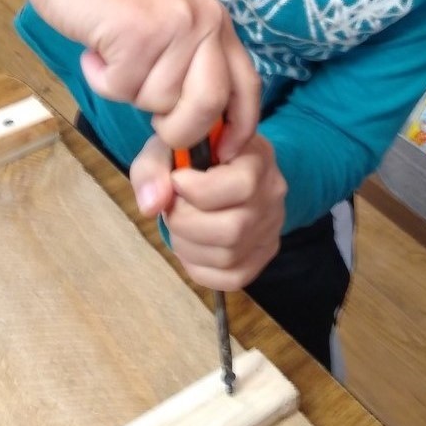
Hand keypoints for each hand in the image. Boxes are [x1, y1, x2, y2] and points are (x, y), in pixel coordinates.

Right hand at [0, 0, 259, 155]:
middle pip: (210, 104)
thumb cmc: (113, 1)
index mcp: (217, 25)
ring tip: (113, 55)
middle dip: (179, 128)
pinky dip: (102, 79)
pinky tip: (97, 49)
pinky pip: (123, 88)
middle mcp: (205, 22)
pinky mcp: (138, 31)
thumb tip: (199, 132)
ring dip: (127, 91)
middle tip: (151, 116)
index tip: (223, 152)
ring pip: (159, 101)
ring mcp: (174, 25)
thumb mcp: (168, 31)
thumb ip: (188, 70)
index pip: (247, 87)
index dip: (240, 127)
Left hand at [129, 133, 286, 290]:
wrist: (216, 167)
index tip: (176, 180)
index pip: (241, 185)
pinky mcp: (264, 253)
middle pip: (233, 229)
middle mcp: (272, 192)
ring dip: (187, 245)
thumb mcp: (168, 147)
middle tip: (172, 208)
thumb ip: (154, 168)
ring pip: (228, 257)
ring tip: (179, 224)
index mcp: (257, 156)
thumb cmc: (192, 154)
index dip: (197, 190)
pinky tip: (191, 244)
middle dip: (186, 223)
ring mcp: (271, 226)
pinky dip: (199, 267)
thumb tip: (152, 206)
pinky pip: (232, 278)